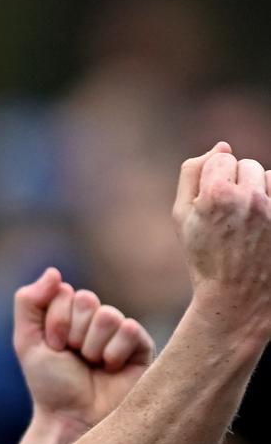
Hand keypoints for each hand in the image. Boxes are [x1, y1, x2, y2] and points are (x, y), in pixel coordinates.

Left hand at [13, 268, 153, 427]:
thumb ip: (29, 302)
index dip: (55, 322)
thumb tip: (54, 272)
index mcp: (69, 313)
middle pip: (86, 299)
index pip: (63, 292)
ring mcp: (119, 332)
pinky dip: (114, 353)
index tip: (54, 348)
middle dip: (73, 333)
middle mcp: (95, 318)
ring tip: (92, 365)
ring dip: (92, 346)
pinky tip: (111, 369)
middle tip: (73, 357)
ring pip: (108, 315)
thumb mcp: (27, 341)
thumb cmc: (51, 385)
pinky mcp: (141, 347)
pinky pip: (130, 329)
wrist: (73, 419)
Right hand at [173, 141, 270, 340]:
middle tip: (228, 218)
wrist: (237, 297)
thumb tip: (221, 146)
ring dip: (257, 191)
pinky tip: (262, 224)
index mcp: (215, 195)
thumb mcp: (182, 219)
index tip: (211, 206)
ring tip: (247, 222)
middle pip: (245, 164)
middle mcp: (247, 197)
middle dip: (236, 184)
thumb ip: (192, 175)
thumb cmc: (204, 258)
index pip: (220, 158)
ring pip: (266, 176)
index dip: (213, 181)